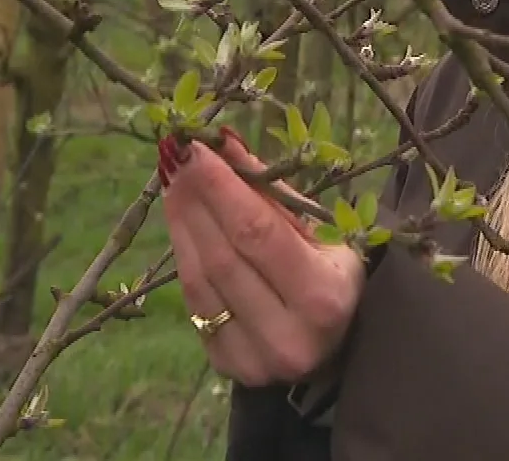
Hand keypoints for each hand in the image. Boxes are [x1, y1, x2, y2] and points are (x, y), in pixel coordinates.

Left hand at [160, 130, 365, 386]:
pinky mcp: (228, 366)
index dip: (219, 187)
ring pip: (200, 280)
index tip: (193, 148)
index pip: (257, 232)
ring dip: (181, 224)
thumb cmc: (328, 273)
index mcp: (324, 296)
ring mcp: (255, 358)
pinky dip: (184, 256)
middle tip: (175, 157)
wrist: (334, 348)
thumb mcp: (316, 229)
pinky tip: (181, 223)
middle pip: (222, 255)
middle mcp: (289, 335)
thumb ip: (269, 189)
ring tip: (174, 184)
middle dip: (194, 199)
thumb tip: (220, 142)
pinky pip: (194, 303)